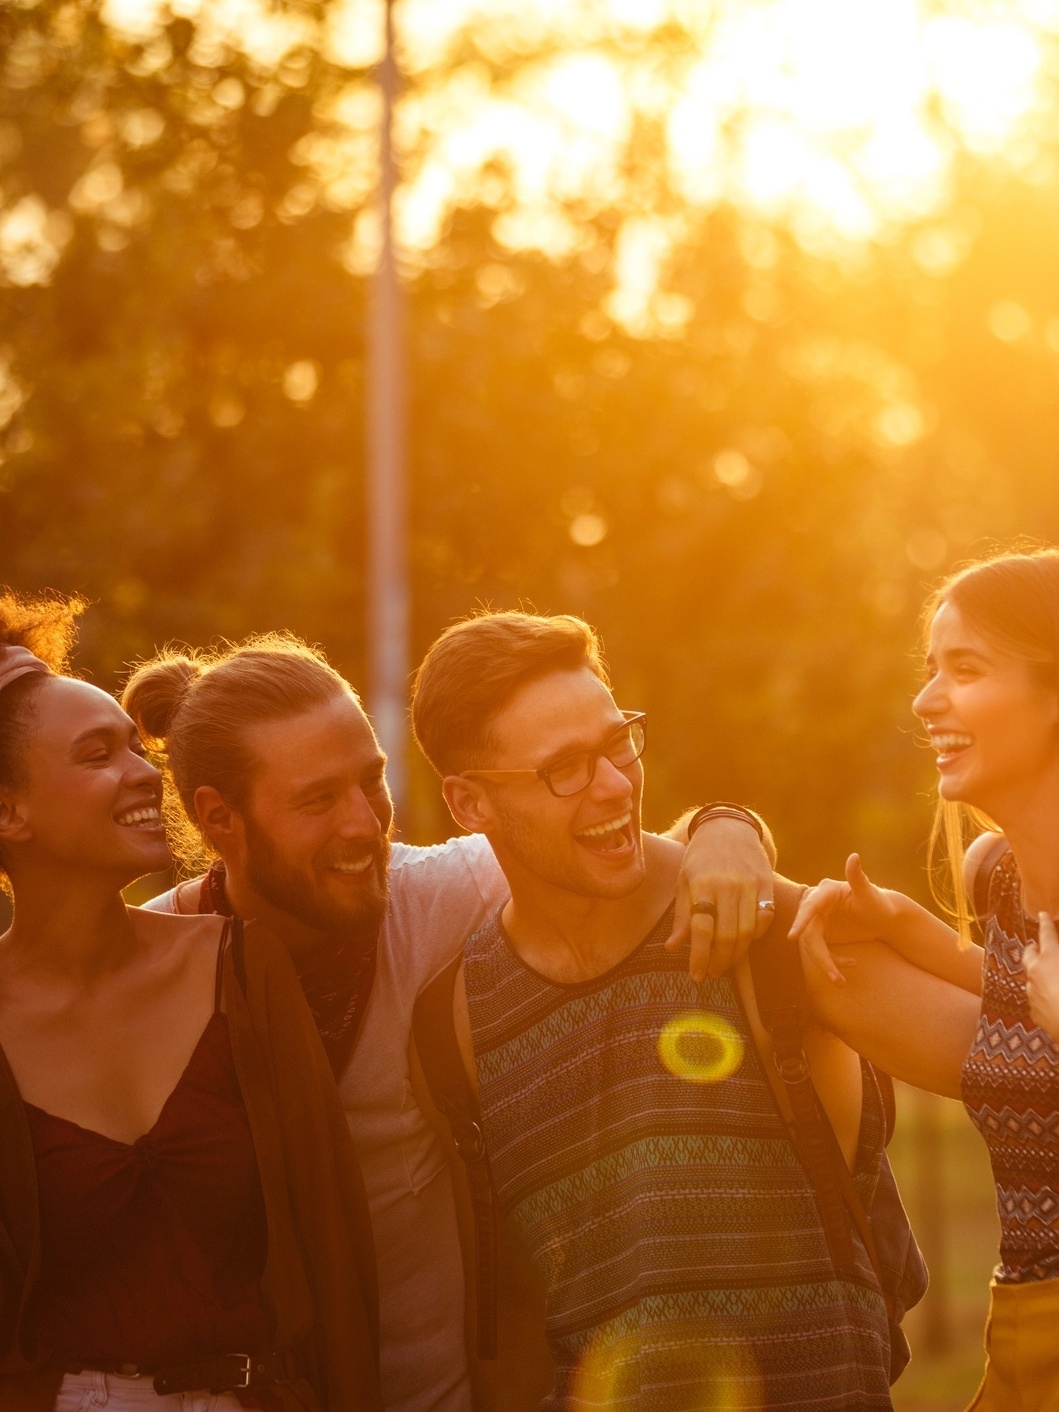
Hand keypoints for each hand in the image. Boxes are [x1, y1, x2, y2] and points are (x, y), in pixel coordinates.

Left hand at [665, 816, 772, 982]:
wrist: (729, 828)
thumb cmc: (700, 858)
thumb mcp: (684, 880)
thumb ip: (682, 915)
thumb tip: (672, 948)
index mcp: (702, 884)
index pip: (701, 929)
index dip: (698, 957)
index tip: (696, 975)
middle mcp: (728, 885)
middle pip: (727, 935)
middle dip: (719, 961)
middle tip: (713, 972)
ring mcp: (750, 885)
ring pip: (748, 931)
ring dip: (738, 954)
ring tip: (727, 963)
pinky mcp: (767, 884)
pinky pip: (765, 919)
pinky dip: (757, 935)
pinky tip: (746, 940)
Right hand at [789, 853, 898, 984]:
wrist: (884, 917)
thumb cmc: (878, 902)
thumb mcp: (869, 893)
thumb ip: (858, 876)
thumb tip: (853, 856)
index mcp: (825, 891)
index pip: (809, 907)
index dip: (800, 921)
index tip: (792, 937)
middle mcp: (817, 905)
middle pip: (809, 932)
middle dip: (819, 955)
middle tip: (832, 974)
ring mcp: (818, 921)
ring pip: (813, 945)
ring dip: (825, 963)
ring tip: (840, 980)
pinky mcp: (822, 934)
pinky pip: (821, 951)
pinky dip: (833, 961)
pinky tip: (851, 964)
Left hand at [1023, 912, 1058, 1043]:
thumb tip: (1056, 956)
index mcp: (1050, 959)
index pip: (1047, 935)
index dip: (1046, 923)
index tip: (1042, 915)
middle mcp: (1036, 973)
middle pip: (1029, 955)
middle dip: (1033, 948)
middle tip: (1038, 945)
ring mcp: (1032, 994)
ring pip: (1030, 977)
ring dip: (1036, 972)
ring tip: (1046, 972)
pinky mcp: (1035, 1013)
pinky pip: (1036, 998)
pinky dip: (1041, 993)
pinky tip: (1051, 998)